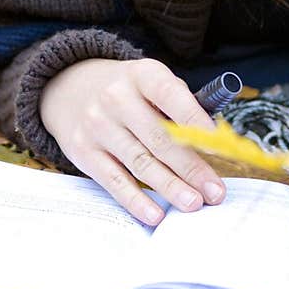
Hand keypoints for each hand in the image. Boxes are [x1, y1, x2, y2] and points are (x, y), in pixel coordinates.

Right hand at [39, 58, 226, 226]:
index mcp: (143, 75)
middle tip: (215, 192)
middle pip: (160, 138)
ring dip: (170, 187)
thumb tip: (213, 143)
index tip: (218, 145)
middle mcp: (117, 98)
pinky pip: (114, 180)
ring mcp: (98, 126)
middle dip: (191, 168)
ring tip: (194, 203)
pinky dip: (136, 200)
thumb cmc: (129, 91)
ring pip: (140, 162)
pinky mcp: (83, 152)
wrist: (70, 87)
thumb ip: (180, 105)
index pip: (171, 95)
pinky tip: (156, 214)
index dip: (195, 120)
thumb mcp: (151, 81)